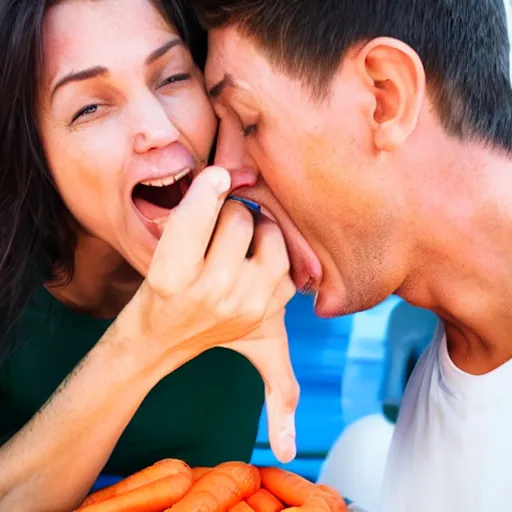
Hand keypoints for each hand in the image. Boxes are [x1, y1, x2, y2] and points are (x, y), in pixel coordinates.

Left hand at [118, 166, 297, 461]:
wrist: (154, 339)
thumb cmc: (214, 333)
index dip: (262, 233)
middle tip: (221, 244)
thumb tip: (287, 455)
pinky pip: (198, 213)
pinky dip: (207, 189)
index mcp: (272, 306)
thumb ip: (283, 396)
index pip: (280, 240)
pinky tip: (215, 178)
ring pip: (229, 213)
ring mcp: (210, 287)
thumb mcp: (264, 357)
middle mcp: (247, 300)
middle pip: (256, 222)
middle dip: (239, 222)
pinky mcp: (172, 275)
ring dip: (219, 210)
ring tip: (206, 236)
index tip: (248, 242)